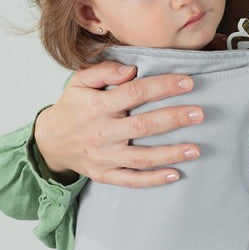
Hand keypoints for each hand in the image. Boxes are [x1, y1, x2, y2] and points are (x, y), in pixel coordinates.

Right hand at [34, 60, 203, 186]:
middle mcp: (102, 132)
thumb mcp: (79, 82)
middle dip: (173, 119)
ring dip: (170, 154)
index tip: (188, 83)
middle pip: (143, 126)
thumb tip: (131, 69)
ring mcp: (104, 156)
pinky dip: (152, 180)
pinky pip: (131, 180)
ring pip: (141, 157)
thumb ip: (103, 71)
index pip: (135, 93)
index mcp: (98, 106)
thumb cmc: (72, 108)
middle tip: (199, 114)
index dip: (163, 86)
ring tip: (196, 149)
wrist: (49, 142)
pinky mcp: (104, 174)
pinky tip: (175, 175)